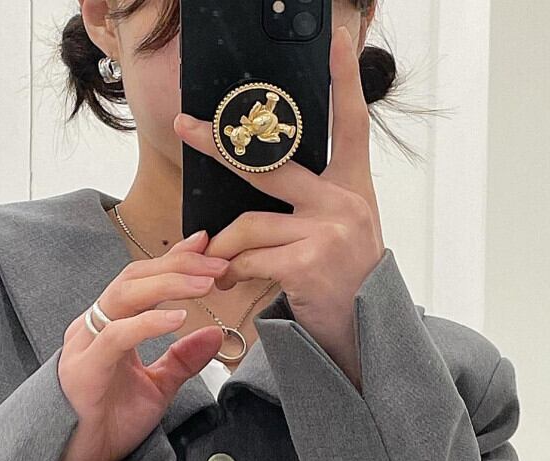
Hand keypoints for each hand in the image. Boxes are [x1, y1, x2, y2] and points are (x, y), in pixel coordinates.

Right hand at [47, 231, 228, 460]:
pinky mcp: (85, 368)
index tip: (207, 246)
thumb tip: (215, 334)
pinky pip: (117, 335)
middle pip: (134, 278)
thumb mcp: (157, 388)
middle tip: (217, 261)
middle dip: (178, 265)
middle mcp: (94, 327)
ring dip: (168, 284)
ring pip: (124, 296)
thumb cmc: (109, 425)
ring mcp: (86, 345)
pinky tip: (178, 317)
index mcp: (109, 327)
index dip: (174, 259)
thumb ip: (182, 360)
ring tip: (205, 282)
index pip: (142, 279)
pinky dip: (148, 322)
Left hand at [173, 23, 385, 389]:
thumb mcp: (334, 234)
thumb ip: (303, 207)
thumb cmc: (342, 282)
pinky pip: (248, 258)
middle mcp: (344, 201)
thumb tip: (243, 205)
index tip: (337, 39)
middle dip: (220, 145)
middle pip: (270, 163)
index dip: (344, 81)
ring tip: (220, 267)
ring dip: (225, 249)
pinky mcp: (309, 262)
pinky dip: (231, 273)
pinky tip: (231, 285)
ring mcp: (329, 230)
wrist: (362, 334)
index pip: (350, 124)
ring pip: (248, 224)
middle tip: (186, 126)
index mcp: (351, 187)